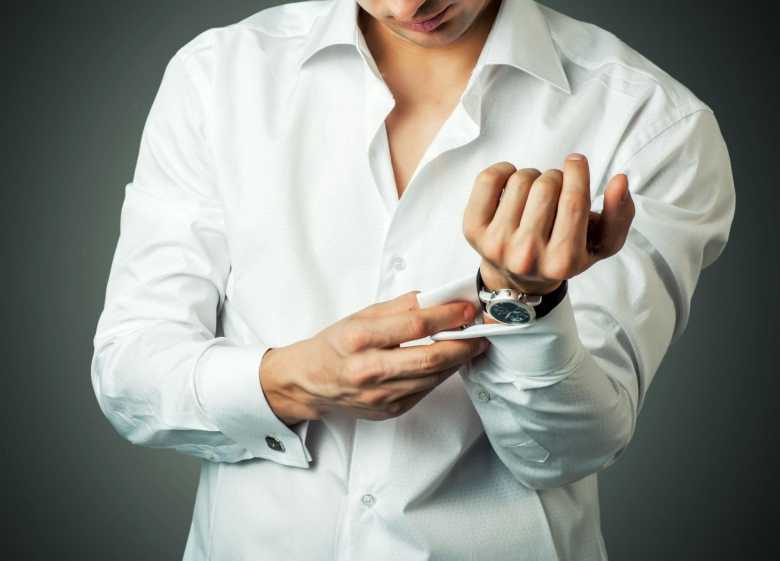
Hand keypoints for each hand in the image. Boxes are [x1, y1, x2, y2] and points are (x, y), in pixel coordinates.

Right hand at [259, 292, 489, 423]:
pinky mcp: (389, 411)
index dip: (449, 316)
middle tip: (481, 331)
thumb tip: (438, 298)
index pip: (416, 325)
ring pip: (434, 376)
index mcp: (359, 338)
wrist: (309, 381)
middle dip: (464, 343)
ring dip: (458, 359)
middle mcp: (368, 369)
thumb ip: (401, 306)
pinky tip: (447, 361)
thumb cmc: (336, 344)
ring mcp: (380, 395)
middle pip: (431, 357)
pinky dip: (440, 374)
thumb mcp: (362, 316)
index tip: (468, 309)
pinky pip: (425, 389)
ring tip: (470, 343)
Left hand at [462, 153, 634, 298]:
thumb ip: (620, 215)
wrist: (517, 278)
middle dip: (555, 177)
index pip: (573, 202)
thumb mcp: (600, 244)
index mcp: (562, 261)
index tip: (576, 161)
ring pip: (520, 179)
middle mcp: (527, 256)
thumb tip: (620, 181)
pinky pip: (488, 179)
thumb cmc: (562, 255)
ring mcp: (496, 244)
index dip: (577, 173)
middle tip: (554, 188)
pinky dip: (502, 170)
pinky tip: (511, 182)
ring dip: (531, 176)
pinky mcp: (473, 230)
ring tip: (534, 193)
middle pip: (546, 186)